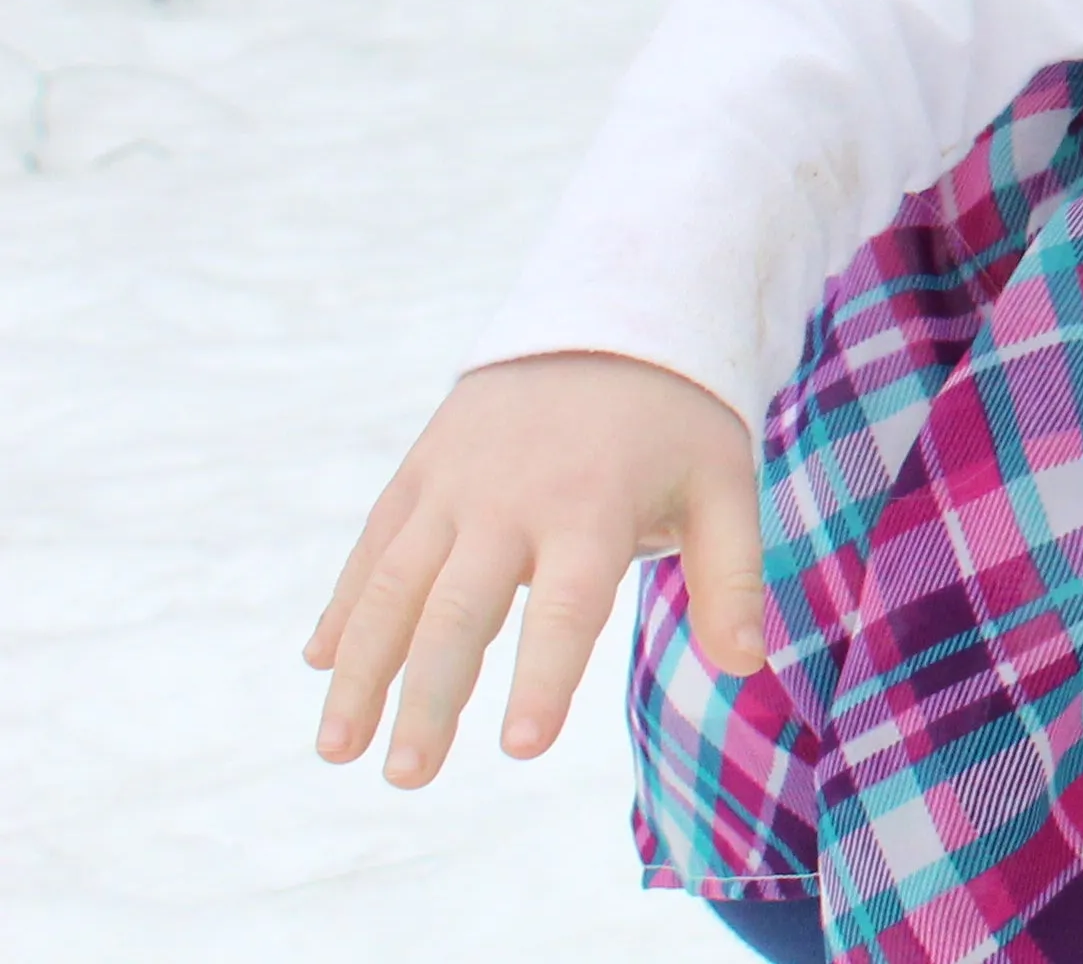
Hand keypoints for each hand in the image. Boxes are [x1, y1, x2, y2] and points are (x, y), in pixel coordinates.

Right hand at [307, 350, 765, 786]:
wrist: (610, 317)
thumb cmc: (676, 423)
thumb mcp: (724, 483)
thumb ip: (732, 576)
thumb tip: (747, 667)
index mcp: (592, 505)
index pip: (567, 606)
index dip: (544, 677)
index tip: (521, 749)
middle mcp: (510, 498)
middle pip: (459, 610)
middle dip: (428, 697)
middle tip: (406, 777)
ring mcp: (453, 483)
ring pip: (393, 585)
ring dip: (361, 669)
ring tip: (337, 749)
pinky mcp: (419, 471)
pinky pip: (372, 546)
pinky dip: (345, 605)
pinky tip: (322, 664)